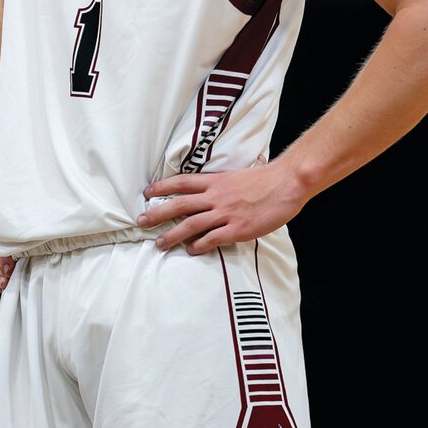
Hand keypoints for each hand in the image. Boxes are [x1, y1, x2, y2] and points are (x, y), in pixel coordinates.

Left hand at [137, 157, 307, 255]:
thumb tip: (208, 190)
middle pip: (179, 205)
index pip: (181, 183)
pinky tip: (191, 251)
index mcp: (215, 181)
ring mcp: (226, 213)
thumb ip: (219, 184)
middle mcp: (216, 196)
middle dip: (157, 213)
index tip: (146, 193)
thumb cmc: (265, 179)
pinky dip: (199, 245)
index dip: (162, 187)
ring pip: (191, 225)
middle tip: (140, 221)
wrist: (286, 183)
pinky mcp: (238, 229)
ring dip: (172, 235)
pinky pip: (213, 239)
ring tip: (159, 244)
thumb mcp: (236, 176)